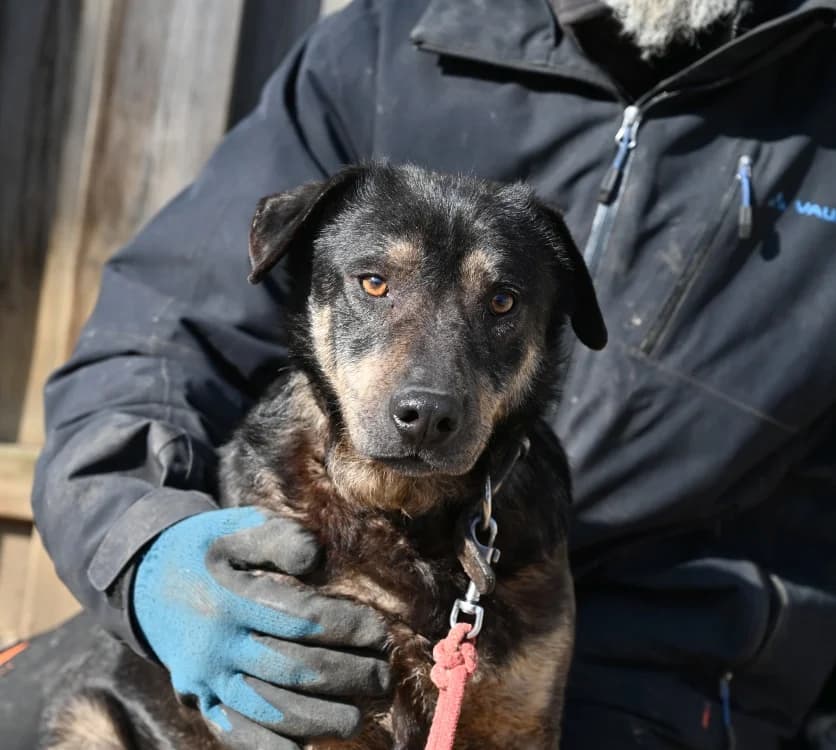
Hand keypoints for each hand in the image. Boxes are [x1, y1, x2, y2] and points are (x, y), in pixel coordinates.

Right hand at [132, 506, 389, 748]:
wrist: (145, 579)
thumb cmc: (205, 548)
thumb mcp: (237, 526)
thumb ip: (279, 538)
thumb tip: (317, 559)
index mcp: (229, 597)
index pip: (302, 619)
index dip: (348, 628)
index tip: (381, 632)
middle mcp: (216, 644)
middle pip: (294, 669)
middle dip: (348, 677)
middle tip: (384, 677)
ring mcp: (205, 677)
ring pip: (270, 709)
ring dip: (320, 718)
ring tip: (358, 716)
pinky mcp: (197, 698)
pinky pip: (235, 732)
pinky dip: (270, 746)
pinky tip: (305, 749)